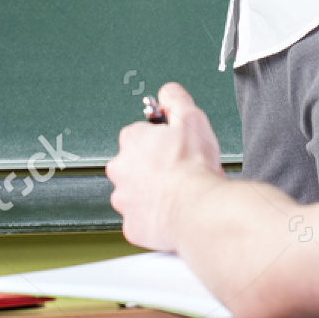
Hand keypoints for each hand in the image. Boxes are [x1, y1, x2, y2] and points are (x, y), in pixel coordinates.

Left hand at [105, 82, 223, 250]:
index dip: (162, 141)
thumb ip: (176, 99)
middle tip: (180, 170)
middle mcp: (121, 170)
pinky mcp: (132, 226)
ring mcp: (124, 199)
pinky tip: (173, 212)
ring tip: (180, 193)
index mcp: (131, 141)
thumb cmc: (193, 167)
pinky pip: (142, 220)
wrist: (198, 209)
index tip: (176, 147)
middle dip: (155, 167)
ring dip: (154, 192)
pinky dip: (156, 218)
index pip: (141, 135)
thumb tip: (168, 91)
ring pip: (138, 193)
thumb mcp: (191, 117)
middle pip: (136, 164)